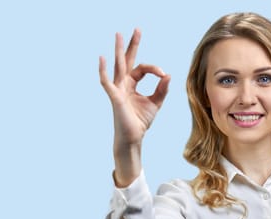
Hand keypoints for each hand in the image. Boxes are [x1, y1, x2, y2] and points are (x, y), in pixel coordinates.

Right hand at [99, 28, 170, 149]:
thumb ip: (162, 89)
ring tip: (119, 34)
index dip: (154, 68)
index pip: (142, 68)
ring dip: (119, 50)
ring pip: (118, 66)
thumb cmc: (141, 121)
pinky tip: (102, 58)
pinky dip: (103, 70)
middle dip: (132, 45)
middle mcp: (123, 83)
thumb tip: (168, 75)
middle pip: (127, 60)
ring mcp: (117, 89)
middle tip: (137, 29)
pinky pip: (106, 81)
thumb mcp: (155, 103)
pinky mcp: (114, 97)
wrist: (133, 137)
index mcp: (132, 84)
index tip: (163, 74)